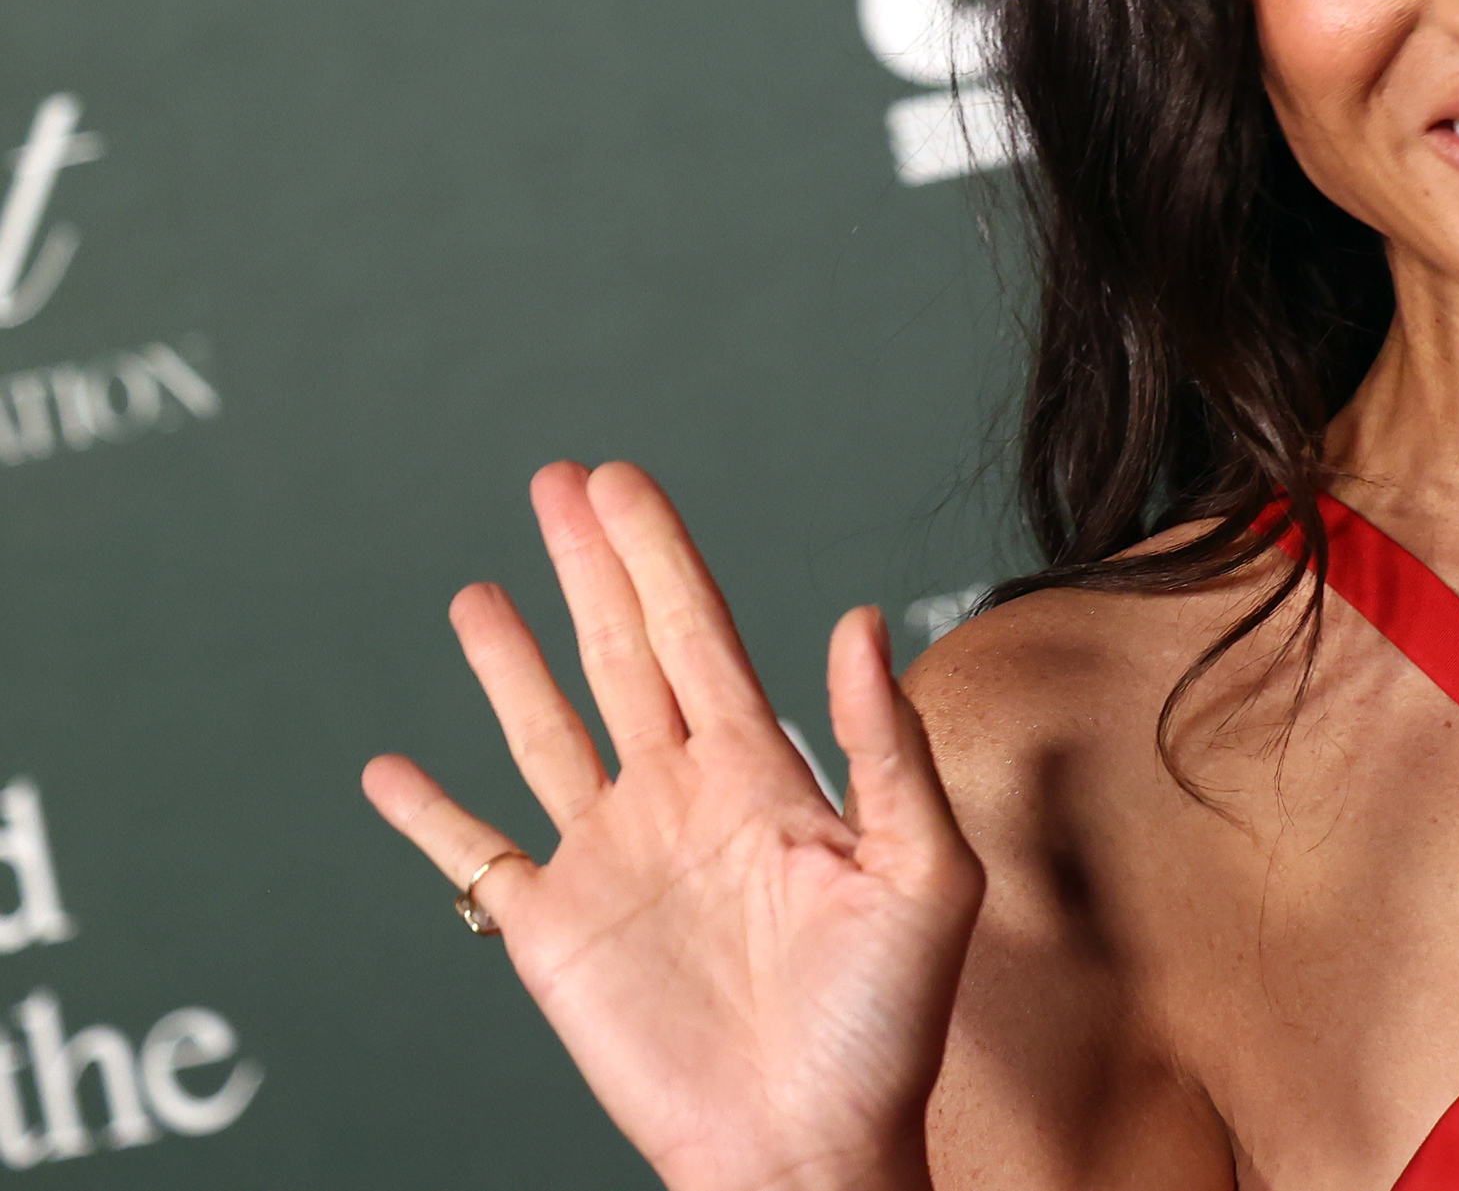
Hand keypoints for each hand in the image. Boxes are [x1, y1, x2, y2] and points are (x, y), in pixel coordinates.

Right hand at [364, 462, 984, 1190]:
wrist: (808, 1149)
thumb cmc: (885, 1027)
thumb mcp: (922, 870)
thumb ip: (889, 744)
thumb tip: (857, 619)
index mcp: (766, 776)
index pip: (701, 634)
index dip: (660, 556)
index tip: (621, 482)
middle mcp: (681, 800)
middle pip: (623, 653)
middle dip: (590, 566)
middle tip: (560, 479)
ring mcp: (612, 861)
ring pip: (546, 731)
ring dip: (511, 662)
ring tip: (482, 590)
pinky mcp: (553, 933)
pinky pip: (472, 859)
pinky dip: (427, 815)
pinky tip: (389, 770)